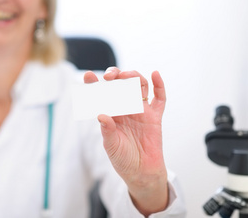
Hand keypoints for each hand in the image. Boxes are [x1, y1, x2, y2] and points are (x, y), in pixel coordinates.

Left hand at [84, 67, 168, 215]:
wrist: (141, 173)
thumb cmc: (123, 159)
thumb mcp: (111, 145)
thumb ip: (107, 130)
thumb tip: (101, 115)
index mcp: (111, 113)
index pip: (101, 94)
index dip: (94, 84)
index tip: (88, 75)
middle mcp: (125, 108)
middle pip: (121, 84)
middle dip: (115, 76)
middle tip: (109, 77)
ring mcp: (141, 110)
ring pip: (139, 86)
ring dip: (133, 77)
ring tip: (127, 76)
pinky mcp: (155, 116)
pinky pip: (159, 98)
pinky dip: (159, 85)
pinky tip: (155, 74)